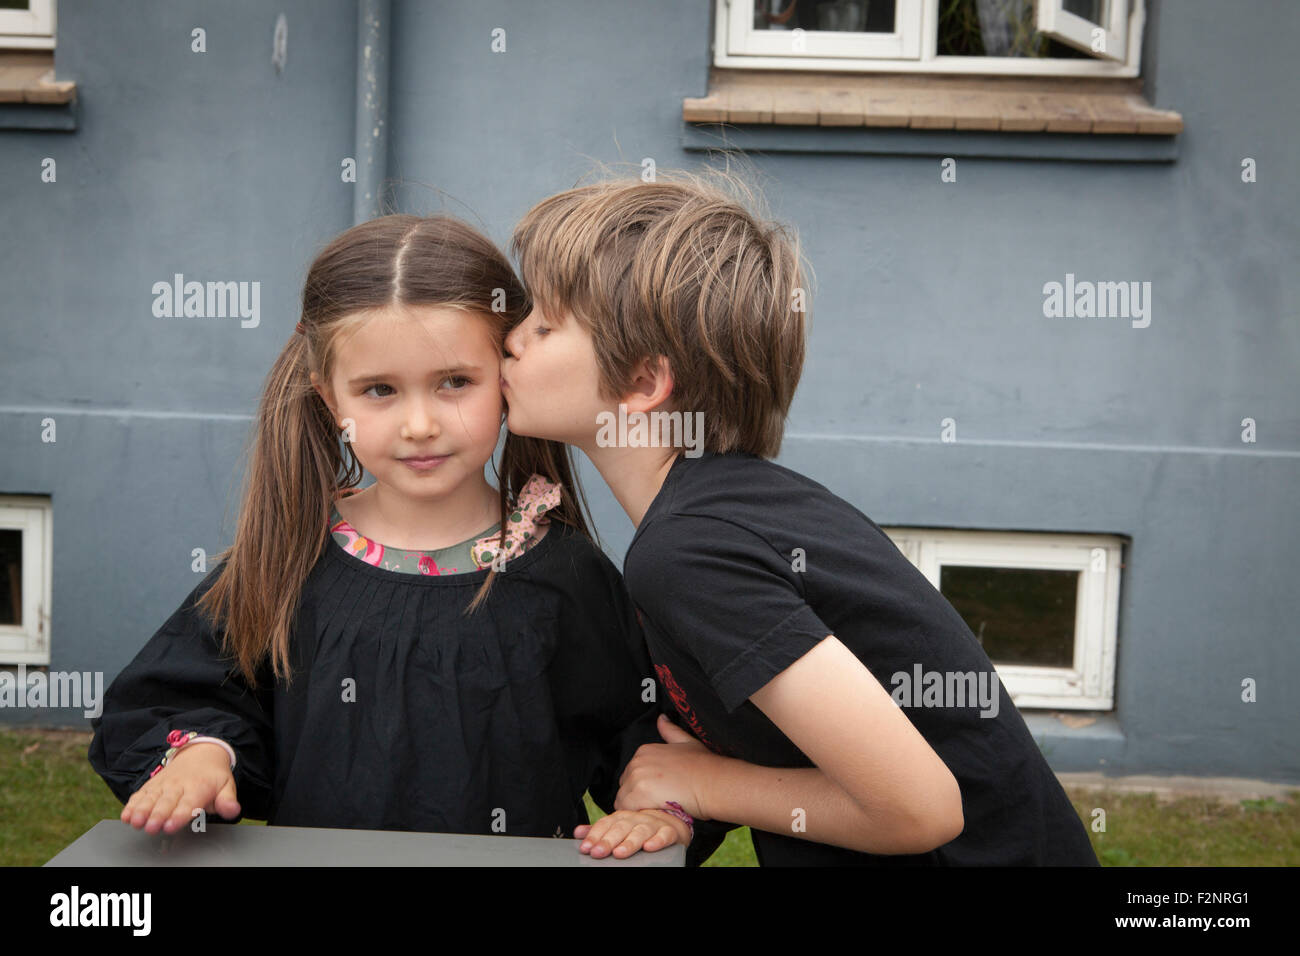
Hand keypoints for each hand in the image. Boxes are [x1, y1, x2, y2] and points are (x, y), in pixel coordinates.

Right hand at [121, 742, 239, 834]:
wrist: (201, 752)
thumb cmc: (213, 776)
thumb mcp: (227, 785)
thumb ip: (227, 800)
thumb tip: (233, 810)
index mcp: (199, 788)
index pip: (188, 804)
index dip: (179, 816)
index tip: (171, 826)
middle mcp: (179, 786)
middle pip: (166, 803)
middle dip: (157, 816)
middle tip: (151, 828)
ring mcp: (163, 784)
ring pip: (151, 798)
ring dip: (142, 810)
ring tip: (136, 822)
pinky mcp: (152, 784)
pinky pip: (141, 794)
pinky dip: (132, 804)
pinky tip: (126, 815)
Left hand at [574, 809, 691, 858]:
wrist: (670, 820)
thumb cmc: (639, 825)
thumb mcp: (618, 826)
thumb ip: (599, 830)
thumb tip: (577, 833)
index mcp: (622, 817)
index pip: (606, 824)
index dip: (595, 835)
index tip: (585, 848)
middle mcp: (636, 819)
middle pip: (621, 828)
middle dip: (608, 840)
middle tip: (598, 853)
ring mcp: (653, 824)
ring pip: (641, 832)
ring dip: (630, 842)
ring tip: (619, 853)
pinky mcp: (670, 831)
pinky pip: (664, 835)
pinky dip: (657, 840)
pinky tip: (649, 847)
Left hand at [614, 713, 716, 820]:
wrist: (713, 782)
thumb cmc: (704, 765)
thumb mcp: (687, 742)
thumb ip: (670, 730)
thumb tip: (661, 718)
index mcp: (644, 751)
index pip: (632, 774)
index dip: (643, 787)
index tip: (657, 794)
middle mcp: (637, 761)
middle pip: (626, 787)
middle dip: (638, 797)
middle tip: (658, 804)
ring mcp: (637, 777)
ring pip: (624, 799)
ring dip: (637, 807)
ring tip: (656, 811)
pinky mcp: (639, 794)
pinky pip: (626, 809)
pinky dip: (636, 815)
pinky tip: (653, 815)